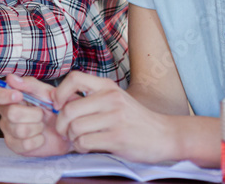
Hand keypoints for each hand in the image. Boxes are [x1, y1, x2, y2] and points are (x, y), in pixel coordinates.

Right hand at [0, 74, 70, 156]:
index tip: (18, 95)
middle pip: (10, 113)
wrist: (67, 128)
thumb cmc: (54, 108)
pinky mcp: (14, 145)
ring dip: (38, 127)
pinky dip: (38, 140)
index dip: (0, 94)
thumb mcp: (46, 92)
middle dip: (33, 114)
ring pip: (19, 130)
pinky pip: (24, 144)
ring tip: (42, 125)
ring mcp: (7, 129)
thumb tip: (10, 78)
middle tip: (42, 113)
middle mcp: (3, 111)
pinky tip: (41, 137)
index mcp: (8, 95)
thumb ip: (29, 84)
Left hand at [53, 71, 176, 162]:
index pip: (73, 78)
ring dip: (71, 137)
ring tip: (78, 139)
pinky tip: (87, 147)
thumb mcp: (115, 99)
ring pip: (75, 127)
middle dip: (60, 123)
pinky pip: (85, 142)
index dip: (59, 92)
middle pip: (69, 109)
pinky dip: (80, 147)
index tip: (57, 105)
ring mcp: (115, 118)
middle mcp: (110, 98)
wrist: (166, 135)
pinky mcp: (118, 137)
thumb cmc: (135, 119)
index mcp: (107, 86)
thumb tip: (58, 102)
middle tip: (64, 131)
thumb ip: (91, 98)